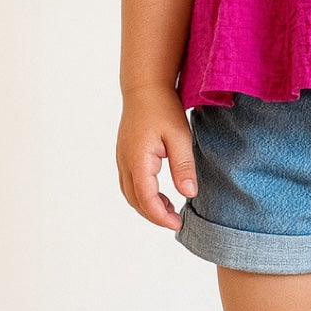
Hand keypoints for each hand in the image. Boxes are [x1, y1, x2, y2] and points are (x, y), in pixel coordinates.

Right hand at [116, 85, 196, 229]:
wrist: (145, 87)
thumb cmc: (163, 108)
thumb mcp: (180, 136)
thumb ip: (183, 166)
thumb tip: (188, 194)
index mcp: (138, 160)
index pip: (146, 199)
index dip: (161, 216)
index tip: (177, 224)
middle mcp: (125, 162)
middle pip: (135, 200)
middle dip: (154, 215)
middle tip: (176, 222)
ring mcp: (122, 158)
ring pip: (130, 193)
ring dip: (147, 206)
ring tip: (169, 210)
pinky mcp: (125, 155)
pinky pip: (130, 183)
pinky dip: (142, 195)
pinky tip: (159, 195)